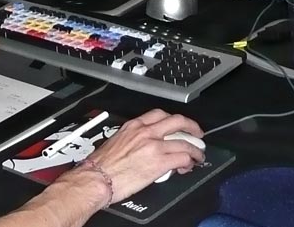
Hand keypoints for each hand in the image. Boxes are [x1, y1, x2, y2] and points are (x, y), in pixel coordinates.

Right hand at [67, 109, 204, 203]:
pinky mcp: (159, 162)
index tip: (178, 124)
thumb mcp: (116, 141)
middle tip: (197, 134)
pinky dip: (190, 161)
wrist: (96, 178)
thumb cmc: (100, 165)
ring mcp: (154, 146)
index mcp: (133, 126)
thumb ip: (133, 139)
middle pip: (177, 121)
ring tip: (197, 155)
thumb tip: (144, 146)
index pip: (159, 114)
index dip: (173, 119)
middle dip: (191, 126)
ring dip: (194, 149)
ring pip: (184, 141)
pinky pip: (182, 157)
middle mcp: (145, 132)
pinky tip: (189, 165)